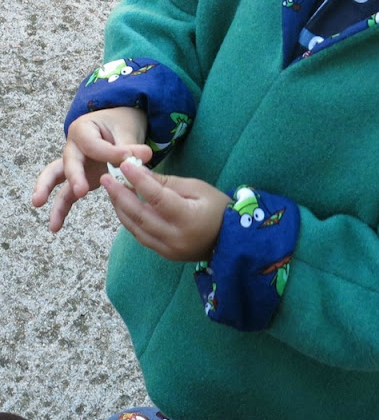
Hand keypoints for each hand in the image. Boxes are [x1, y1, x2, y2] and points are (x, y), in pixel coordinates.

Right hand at [32, 107, 151, 231]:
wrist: (117, 124)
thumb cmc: (120, 124)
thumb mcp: (126, 130)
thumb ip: (130, 146)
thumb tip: (144, 155)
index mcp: (84, 130)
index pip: (94, 145)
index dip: (111, 153)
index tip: (129, 157)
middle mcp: (73, 147)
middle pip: (69, 162)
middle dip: (74, 177)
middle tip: (81, 191)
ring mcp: (75, 165)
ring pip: (56, 177)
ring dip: (47, 191)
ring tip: (38, 203)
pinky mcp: (80, 178)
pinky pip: (66, 193)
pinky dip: (61, 209)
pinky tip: (56, 227)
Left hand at [101, 160, 231, 261]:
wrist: (232, 240)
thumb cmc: (219, 208)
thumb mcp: (198, 189)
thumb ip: (168, 183)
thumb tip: (141, 174)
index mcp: (188, 218)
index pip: (157, 198)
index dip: (139, 181)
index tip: (124, 165)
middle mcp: (175, 237)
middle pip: (140, 215)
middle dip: (120, 195)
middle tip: (107, 179)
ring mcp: (169, 249)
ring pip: (135, 228)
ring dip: (121, 209)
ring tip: (112, 191)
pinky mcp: (165, 254)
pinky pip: (141, 237)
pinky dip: (130, 221)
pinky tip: (124, 207)